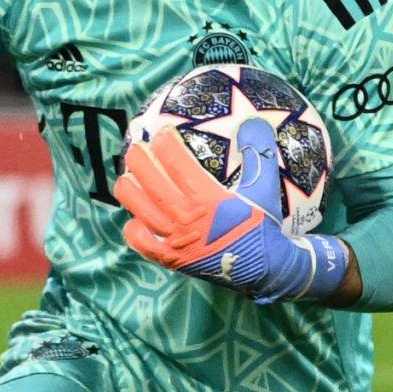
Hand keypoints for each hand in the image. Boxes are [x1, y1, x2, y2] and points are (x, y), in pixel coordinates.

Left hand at [114, 119, 347, 302]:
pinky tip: (135, 218)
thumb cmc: (263, 227)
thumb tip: (254, 122)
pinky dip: (133, 229)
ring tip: (127, 177)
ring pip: (139, 209)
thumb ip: (258, 154)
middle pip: (150, 182)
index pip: (176, 162)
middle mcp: (185, 218)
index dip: (165, 143)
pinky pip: (141, 243)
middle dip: (138, 160)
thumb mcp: (265, 189)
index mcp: (206, 199)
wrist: (265, 269)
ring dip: (129, 190)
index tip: (162, 132)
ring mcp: (174, 240)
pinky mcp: (170, 259)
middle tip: (136, 148)